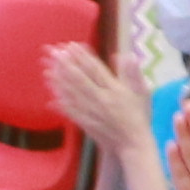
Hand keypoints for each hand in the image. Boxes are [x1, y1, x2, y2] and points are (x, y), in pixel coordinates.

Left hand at [48, 39, 153, 165]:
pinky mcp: (86, 123)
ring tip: (46, 69)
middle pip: (79, 79)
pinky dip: (60, 103)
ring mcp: (92, 112)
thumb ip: (133, 74)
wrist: (133, 144)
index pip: (95, 69)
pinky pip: (71, 111)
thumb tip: (127, 56)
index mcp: (114, 89)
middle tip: (52, 52)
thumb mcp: (143, 93)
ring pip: (72, 94)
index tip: (70, 45)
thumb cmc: (140, 117)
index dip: (81, 56)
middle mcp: (100, 99)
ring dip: (58, 81)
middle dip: (64, 64)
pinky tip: (50, 96)